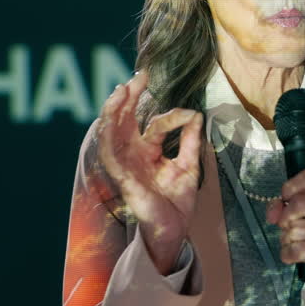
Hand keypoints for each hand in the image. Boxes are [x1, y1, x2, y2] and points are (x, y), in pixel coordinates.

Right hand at [96, 70, 202, 273]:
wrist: (175, 230)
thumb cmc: (177, 201)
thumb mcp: (189, 165)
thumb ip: (190, 140)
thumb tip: (196, 115)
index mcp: (149, 151)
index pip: (156, 124)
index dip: (172, 115)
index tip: (190, 114)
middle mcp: (134, 154)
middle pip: (126, 119)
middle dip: (130, 96)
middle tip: (140, 75)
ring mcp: (126, 164)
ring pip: (112, 131)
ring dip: (114, 110)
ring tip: (121, 90)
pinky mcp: (122, 177)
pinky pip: (109, 154)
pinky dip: (108, 135)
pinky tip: (110, 120)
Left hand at [266, 169, 304, 297]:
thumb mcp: (300, 207)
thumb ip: (281, 204)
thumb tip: (273, 215)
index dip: (289, 188)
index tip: (285, 199)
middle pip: (298, 204)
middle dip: (285, 217)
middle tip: (287, 224)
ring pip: (295, 230)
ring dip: (286, 237)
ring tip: (294, 238)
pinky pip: (297, 251)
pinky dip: (288, 252)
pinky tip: (296, 251)